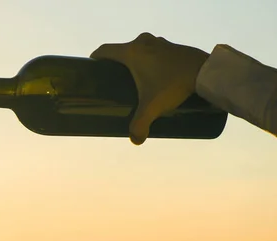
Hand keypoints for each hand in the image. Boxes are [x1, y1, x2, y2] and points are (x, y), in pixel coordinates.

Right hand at [91, 33, 208, 144]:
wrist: (206, 72)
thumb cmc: (174, 85)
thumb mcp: (153, 107)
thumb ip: (140, 124)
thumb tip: (136, 140)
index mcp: (132, 52)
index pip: (104, 50)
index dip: (95, 59)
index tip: (93, 70)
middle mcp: (144, 42)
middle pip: (122, 51)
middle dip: (117, 64)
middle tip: (115, 81)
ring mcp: (160, 42)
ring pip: (140, 50)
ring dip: (136, 61)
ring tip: (136, 80)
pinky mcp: (173, 46)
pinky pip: (155, 51)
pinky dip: (151, 60)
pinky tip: (155, 74)